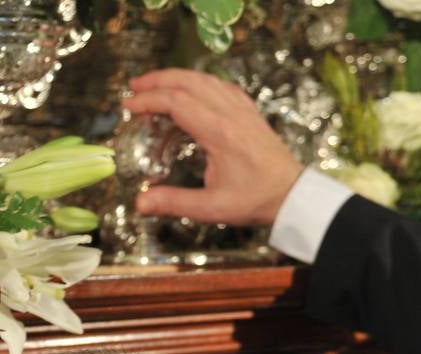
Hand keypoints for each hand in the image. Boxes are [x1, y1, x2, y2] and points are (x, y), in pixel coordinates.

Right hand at [122, 69, 302, 226]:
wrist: (292, 195)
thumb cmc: (254, 201)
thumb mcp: (211, 208)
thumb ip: (174, 202)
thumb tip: (140, 202)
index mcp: (219, 133)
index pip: (177, 103)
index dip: (149, 101)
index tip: (129, 106)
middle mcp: (230, 114)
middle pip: (188, 82)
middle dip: (158, 81)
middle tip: (135, 88)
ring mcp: (242, 110)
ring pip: (205, 80)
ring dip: (177, 78)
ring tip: (155, 85)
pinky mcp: (250, 112)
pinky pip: (222, 86)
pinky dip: (200, 82)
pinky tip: (191, 89)